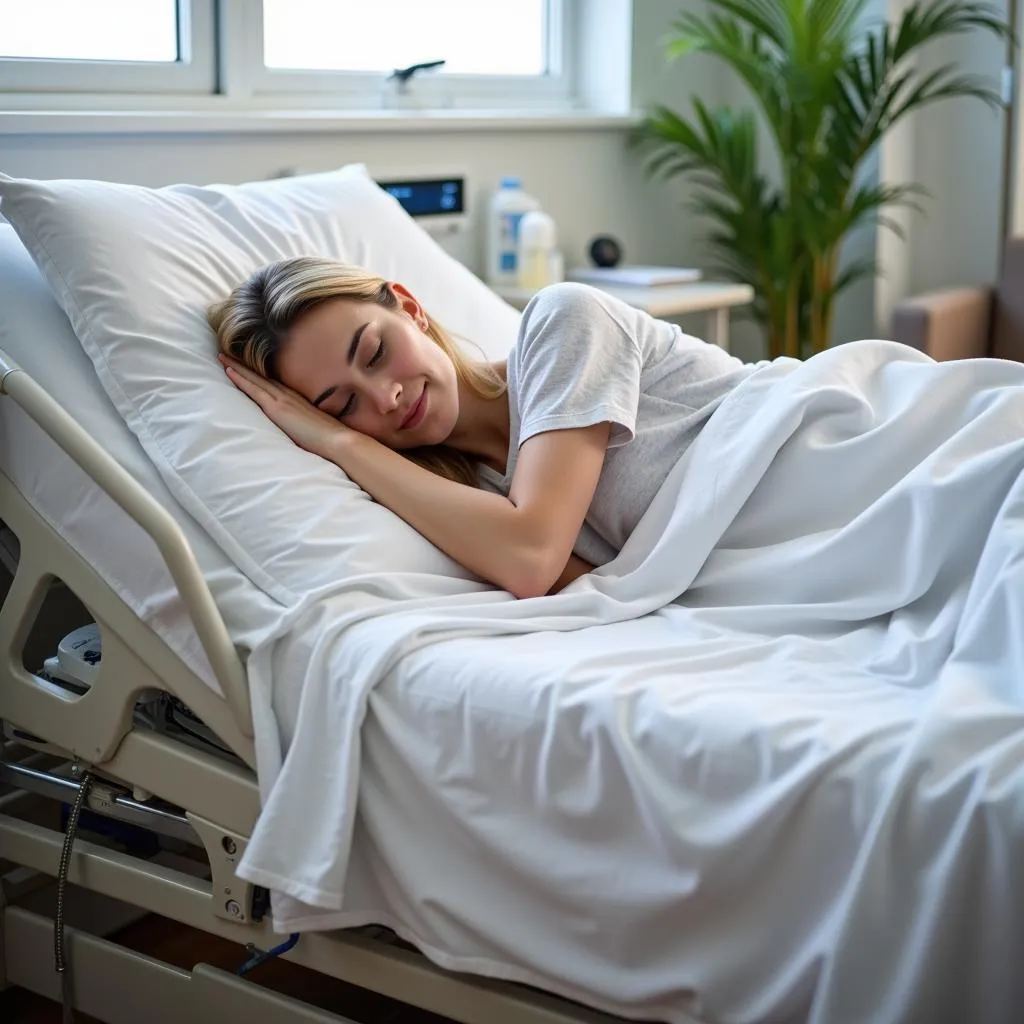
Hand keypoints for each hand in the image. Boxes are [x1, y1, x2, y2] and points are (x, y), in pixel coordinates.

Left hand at [219, 354, 346, 459]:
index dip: (259, 373)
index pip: (273, 383)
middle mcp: (289, 395)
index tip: (246, 365)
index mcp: (298, 400)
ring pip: (255, 378)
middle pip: (262, 376)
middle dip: (244, 364)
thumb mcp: (316, 427)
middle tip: (227, 352)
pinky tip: (228, 371)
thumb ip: (306, 424)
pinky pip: (254, 389)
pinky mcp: (277, 408)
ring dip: (238, 367)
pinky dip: (240, 378)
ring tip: (222, 356)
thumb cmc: (332, 440)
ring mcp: (283, 400)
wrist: (339, 441)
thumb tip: (302, 430)